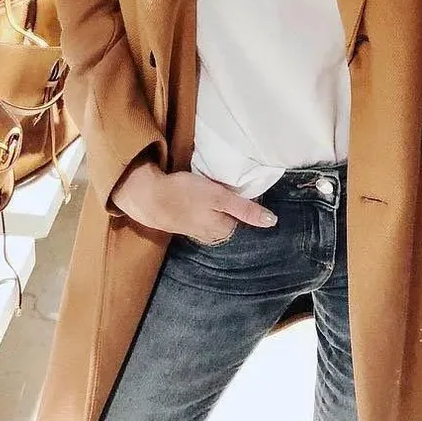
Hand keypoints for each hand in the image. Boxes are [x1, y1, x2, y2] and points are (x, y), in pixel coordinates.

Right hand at [111, 160, 277, 243]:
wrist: (149, 198)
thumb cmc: (186, 195)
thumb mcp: (219, 197)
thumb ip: (245, 209)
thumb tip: (272, 221)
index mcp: (224, 230)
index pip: (245, 216)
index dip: (244, 199)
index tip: (240, 185)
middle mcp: (213, 235)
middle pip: (231, 218)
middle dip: (233, 205)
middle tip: (227, 184)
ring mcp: (198, 231)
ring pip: (218, 218)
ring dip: (218, 206)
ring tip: (213, 189)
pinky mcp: (185, 223)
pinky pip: (204, 216)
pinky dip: (205, 207)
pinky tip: (199, 196)